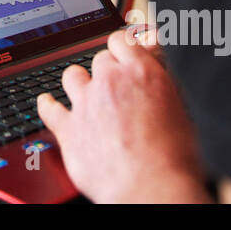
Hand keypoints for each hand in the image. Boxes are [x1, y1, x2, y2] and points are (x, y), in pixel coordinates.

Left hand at [37, 27, 210, 202]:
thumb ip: (162, 73)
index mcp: (140, 72)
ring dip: (81, 82)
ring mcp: (86, 104)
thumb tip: (153, 50)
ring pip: (73, 75)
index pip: (122, 40)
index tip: (125, 56)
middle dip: (108, 71)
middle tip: (118, 89)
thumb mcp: (182, 105)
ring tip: (90, 95)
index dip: (123, 48)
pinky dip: (47, 105)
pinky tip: (48, 103)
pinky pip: (49, 109)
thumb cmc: (174, 157)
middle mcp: (109, 82)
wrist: (152, 189)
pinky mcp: (69, 129)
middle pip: (99, 59)